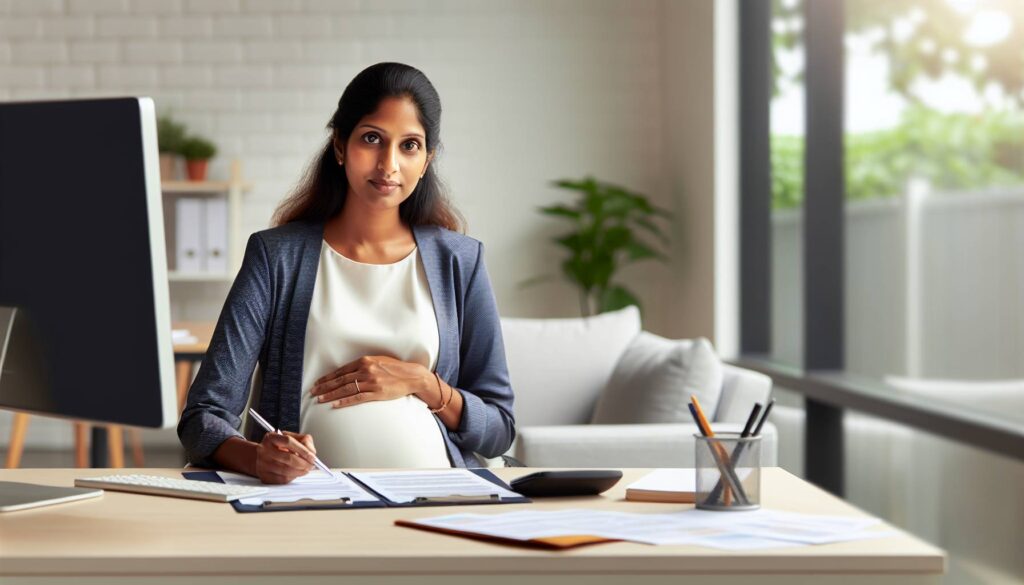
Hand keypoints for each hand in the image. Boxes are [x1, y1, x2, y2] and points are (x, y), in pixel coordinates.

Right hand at [254, 430, 316, 484]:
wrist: (263, 457)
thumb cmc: (280, 447)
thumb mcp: (292, 437)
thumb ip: (304, 441)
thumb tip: (311, 453)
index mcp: (271, 437)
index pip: (288, 441)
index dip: (303, 450)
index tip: (312, 456)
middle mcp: (264, 450)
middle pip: (288, 458)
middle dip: (304, 463)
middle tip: (311, 465)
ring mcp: (262, 464)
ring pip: (286, 471)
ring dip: (300, 471)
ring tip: (306, 469)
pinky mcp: (264, 476)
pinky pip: (282, 479)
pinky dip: (293, 477)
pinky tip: (296, 473)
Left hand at [309, 355, 430, 408]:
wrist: (411, 376)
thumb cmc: (395, 368)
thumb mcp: (378, 361)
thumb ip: (363, 365)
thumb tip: (348, 372)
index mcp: (364, 361)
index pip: (341, 370)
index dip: (327, 377)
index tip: (318, 382)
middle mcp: (366, 370)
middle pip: (340, 380)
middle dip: (324, 386)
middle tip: (313, 392)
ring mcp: (371, 382)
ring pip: (346, 389)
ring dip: (331, 395)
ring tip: (320, 399)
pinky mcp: (377, 393)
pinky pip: (357, 398)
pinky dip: (345, 401)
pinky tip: (335, 405)